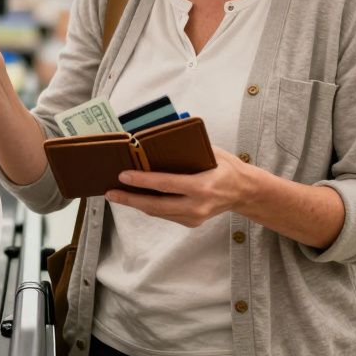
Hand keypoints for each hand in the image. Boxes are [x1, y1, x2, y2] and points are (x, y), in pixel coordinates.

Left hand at [105, 148, 255, 227]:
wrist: (245, 192)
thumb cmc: (225, 166)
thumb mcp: (211, 152)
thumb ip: (187, 146)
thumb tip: (158, 132)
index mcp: (202, 187)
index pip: (166, 184)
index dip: (142, 181)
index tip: (122, 176)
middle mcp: (197, 205)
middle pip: (155, 205)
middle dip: (130, 199)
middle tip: (110, 192)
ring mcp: (194, 217)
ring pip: (158, 212)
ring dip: (136, 203)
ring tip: (117, 194)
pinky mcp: (192, 222)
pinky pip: (165, 214)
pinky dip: (149, 206)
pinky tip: (136, 198)